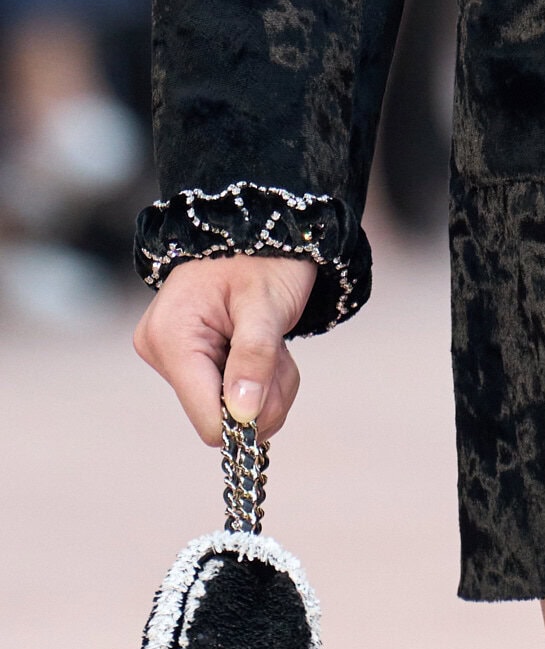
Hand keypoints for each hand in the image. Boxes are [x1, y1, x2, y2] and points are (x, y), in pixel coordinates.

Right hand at [133, 254, 316, 445]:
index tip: (276, 379)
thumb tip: (242, 415)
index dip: (248, 414)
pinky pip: (228, 395)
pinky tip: (261, 345)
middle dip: (262, 392)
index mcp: (171, 337)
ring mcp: (172, 357)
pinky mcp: (187, 361)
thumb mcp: (267, 304)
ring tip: (272, 342)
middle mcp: (161, 351)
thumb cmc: (265, 259)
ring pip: (230, 410)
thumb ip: (255, 357)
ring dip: (266, 385)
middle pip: (221, 417)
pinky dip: (257, 379)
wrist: (262, 229)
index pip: (208, 418)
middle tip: (279, 350)